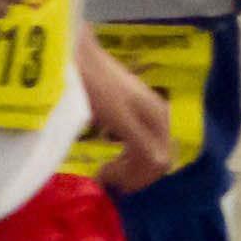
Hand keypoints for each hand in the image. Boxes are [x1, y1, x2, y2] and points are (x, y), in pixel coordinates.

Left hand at [76, 44, 178, 193]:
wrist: (79, 56)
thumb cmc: (97, 86)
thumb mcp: (119, 117)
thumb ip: (141, 142)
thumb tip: (161, 165)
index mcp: (159, 119)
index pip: (160, 162)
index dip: (137, 179)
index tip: (111, 184)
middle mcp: (159, 118)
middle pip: (156, 159)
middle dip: (134, 175)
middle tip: (106, 179)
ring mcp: (147, 115)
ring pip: (148, 153)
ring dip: (130, 168)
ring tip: (107, 171)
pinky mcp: (134, 113)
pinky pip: (139, 145)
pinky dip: (128, 157)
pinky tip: (113, 158)